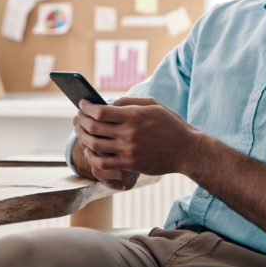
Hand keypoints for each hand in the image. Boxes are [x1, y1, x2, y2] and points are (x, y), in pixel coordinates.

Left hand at [75, 96, 199, 176]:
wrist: (187, 150)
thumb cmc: (170, 125)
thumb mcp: (153, 105)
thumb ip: (129, 102)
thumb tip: (108, 103)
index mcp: (134, 115)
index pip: (100, 111)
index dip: (86, 107)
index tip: (82, 104)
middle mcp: (129, 133)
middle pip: (93, 127)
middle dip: (81, 121)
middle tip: (77, 117)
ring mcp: (129, 150)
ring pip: (95, 145)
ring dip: (83, 138)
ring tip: (81, 132)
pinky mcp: (130, 164)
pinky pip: (103, 163)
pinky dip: (92, 156)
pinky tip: (91, 150)